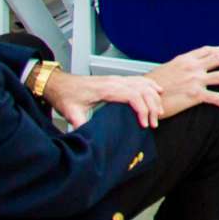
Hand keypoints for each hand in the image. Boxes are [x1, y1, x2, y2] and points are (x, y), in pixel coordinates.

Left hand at [46, 71, 163, 128]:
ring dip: (153, 97)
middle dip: (152, 107)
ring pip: (143, 84)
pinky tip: (157, 90)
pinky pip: (139, 79)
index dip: (142, 110)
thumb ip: (81, 126)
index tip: (144, 123)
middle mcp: (114, 81)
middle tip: (153, 123)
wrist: (59, 84)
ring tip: (159, 111)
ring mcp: (117, 79)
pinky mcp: (117, 80)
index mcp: (106, 89)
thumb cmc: (66, 96)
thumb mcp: (71, 113)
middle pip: (142, 90)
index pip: (133, 96)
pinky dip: (150, 85)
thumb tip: (89, 140)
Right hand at [145, 47, 218, 117]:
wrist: (142, 96)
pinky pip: (215, 97)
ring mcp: (194, 80)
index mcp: (185, 60)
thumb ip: (179, 67)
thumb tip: (185, 68)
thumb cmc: (151, 86)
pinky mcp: (194, 95)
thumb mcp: (166, 69)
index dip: (218, 50)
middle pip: (218, 59)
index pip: (206, 51)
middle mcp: (192, 67)